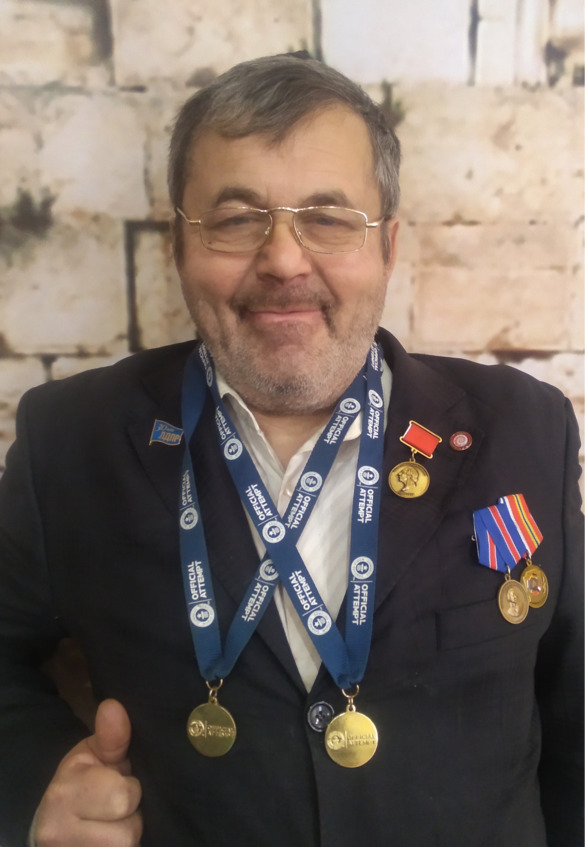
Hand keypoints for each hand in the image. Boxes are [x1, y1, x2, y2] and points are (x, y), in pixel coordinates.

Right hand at [34, 699, 141, 846]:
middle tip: (120, 807)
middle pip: (127, 832)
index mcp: (64, 793)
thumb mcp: (94, 755)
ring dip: (128, 836)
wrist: (56, 822)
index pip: (122, 796)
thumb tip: (113, 706)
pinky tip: (113, 837)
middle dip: (131, 816)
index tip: (120, 781)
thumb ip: (111, 736)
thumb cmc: (83, 782)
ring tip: (116, 823)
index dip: (130, 788)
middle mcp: (58, 832)